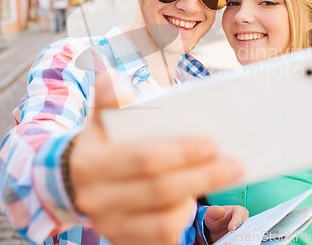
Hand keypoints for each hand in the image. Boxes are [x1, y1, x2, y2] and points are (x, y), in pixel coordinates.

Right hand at [69, 71, 243, 244]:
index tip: (212, 144)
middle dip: (203, 177)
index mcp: (91, 164)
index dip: (181, 153)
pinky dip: (184, 221)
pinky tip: (194, 200)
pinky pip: (162, 238)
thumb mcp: (100, 118)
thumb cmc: (102, 144)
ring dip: (195, 200)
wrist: (76, 183)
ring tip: (216, 179)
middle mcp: (96, 199)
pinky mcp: (123, 242)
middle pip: (161, 191)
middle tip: (235, 165)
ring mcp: (110, 226)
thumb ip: (108, 97)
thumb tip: (118, 82)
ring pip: (164, 222)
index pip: (144, 159)